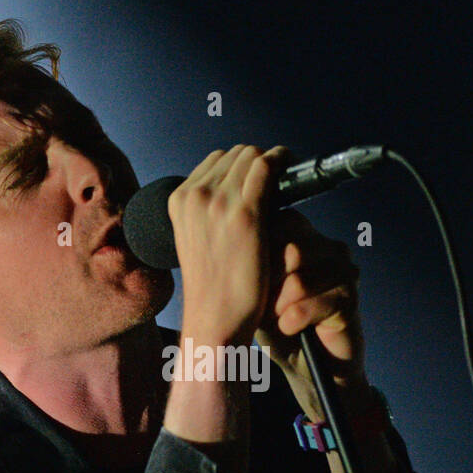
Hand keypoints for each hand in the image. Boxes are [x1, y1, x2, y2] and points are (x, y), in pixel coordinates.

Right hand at [167, 144, 291, 344]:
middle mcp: (195, 196)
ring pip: (252, 156)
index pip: (216, 161)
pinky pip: (267, 168)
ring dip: (274, 161)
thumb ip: (209, 212)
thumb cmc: (213, 286)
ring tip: (289, 171)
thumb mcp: (199, 240)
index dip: (241, 165)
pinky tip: (292, 171)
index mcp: (179, 200)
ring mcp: (219, 203)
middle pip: (236, 154)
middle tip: (279, 172)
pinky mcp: (247, 214)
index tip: (260, 172)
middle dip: (259, 160)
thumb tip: (237, 191)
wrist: (214, 318)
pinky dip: (283, 163)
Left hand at [255, 209, 366, 413]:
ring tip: (278, 318)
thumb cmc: (277, 322)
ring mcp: (343, 270)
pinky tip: (291, 329)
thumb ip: (249, 262)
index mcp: (302, 235)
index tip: (251, 281)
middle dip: (269, 285)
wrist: (307, 365)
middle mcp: (327, 246)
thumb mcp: (255, 288)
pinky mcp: (350, 299)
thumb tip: (232, 243)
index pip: (278, 223)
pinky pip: (309, 306)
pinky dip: (291, 323)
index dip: (259, 255)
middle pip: (289, 251)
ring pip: (298, 282)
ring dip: (279, 308)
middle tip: (264, 305)